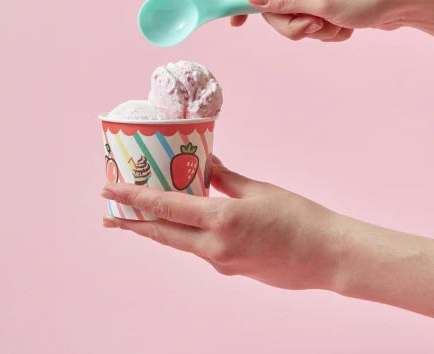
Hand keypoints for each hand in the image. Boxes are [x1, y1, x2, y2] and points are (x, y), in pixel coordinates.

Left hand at [101, 156, 350, 291]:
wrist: (327, 256)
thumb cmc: (299, 218)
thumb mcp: (259, 190)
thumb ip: (226, 179)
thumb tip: (205, 164)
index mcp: (221, 220)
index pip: (165, 207)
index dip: (132, 198)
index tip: (108, 190)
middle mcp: (215, 246)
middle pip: (161, 233)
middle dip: (132, 223)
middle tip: (107, 214)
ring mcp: (221, 262)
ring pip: (178, 243)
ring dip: (156, 230)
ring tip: (137, 219)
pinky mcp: (230, 269)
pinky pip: (199, 250)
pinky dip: (184, 235)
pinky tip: (183, 225)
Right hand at [229, 0, 433, 41]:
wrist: (410, 0)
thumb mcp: (321, 1)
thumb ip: (283, 0)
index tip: (236, 22)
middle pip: (271, 5)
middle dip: (288, 24)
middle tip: (312, 25)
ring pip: (292, 20)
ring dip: (311, 31)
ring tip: (336, 24)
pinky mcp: (328, 6)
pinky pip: (313, 26)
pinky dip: (327, 32)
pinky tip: (347, 27)